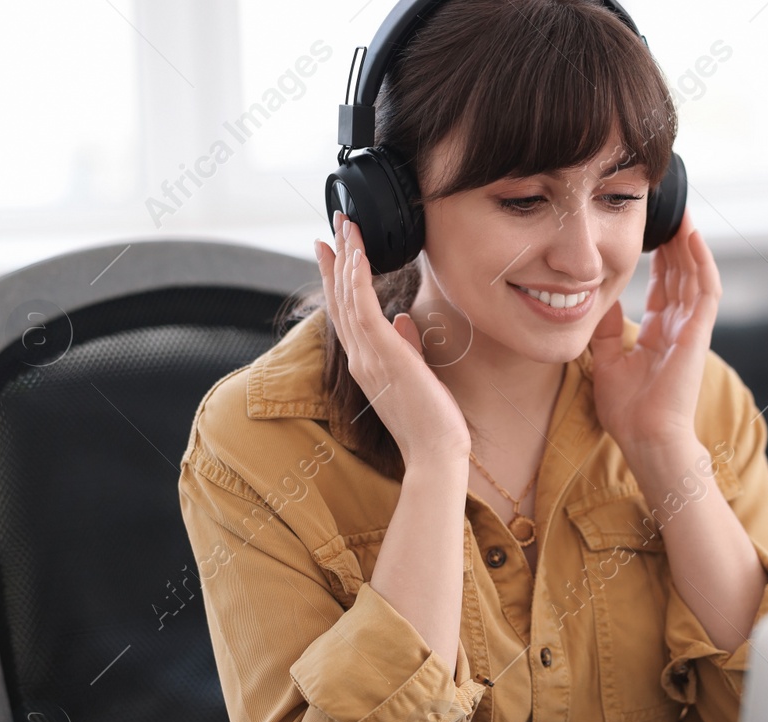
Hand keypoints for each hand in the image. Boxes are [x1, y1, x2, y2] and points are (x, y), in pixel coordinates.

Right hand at [314, 213, 471, 466]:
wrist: (435, 452)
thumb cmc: (430, 421)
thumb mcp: (416, 375)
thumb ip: (406, 346)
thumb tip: (401, 320)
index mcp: (367, 362)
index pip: (347, 313)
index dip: (338, 279)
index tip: (333, 251)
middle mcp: (360, 357)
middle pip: (341, 299)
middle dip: (337, 259)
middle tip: (334, 224)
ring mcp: (367, 356)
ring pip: (349, 297)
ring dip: (346, 257)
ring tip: (345, 225)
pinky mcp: (382, 353)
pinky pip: (363, 306)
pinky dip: (357, 277)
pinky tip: (358, 252)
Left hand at [588, 208, 722, 452]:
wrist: (646, 438)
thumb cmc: (628, 412)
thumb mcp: (606, 359)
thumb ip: (606, 328)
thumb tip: (597, 296)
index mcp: (660, 334)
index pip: (664, 285)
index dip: (660, 257)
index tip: (650, 229)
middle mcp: (679, 327)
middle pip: (682, 273)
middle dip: (676, 241)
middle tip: (668, 208)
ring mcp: (692, 329)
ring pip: (695, 275)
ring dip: (690, 243)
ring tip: (681, 212)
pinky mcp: (699, 333)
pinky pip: (705, 290)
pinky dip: (701, 262)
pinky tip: (692, 236)